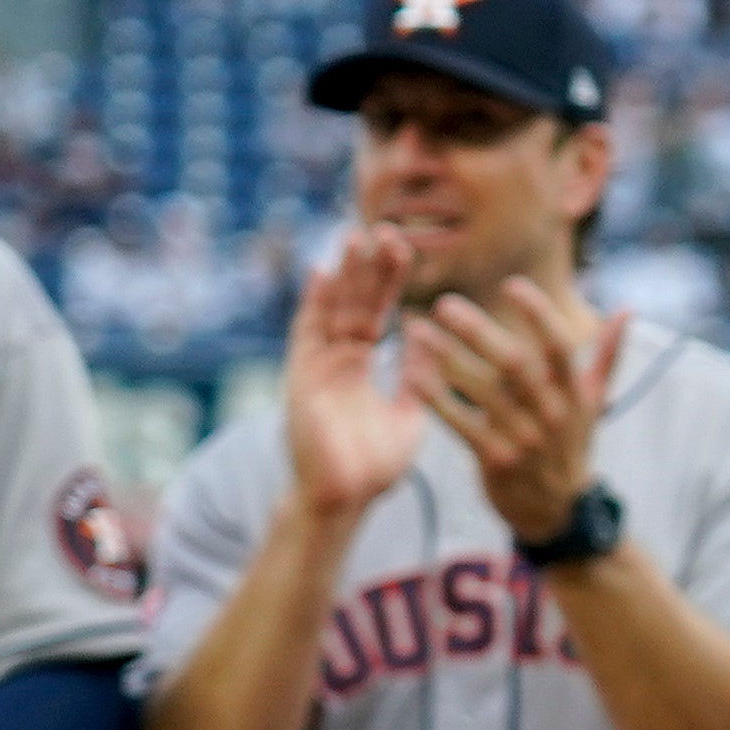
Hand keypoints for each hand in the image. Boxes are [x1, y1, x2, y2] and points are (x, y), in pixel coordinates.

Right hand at [279, 225, 432, 532]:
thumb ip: (417, 378)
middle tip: (388, 228)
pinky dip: (315, 303)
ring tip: (357, 235)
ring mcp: (316, 366)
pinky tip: (324, 271)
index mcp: (358, 368)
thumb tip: (429, 339)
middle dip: (370, 268)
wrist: (344, 500)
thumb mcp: (408, 416)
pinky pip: (307, 333)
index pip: (377, 314)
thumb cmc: (374, 467)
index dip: (390, 282)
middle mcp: (335, 360)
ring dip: (345, 274)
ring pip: (333, 310)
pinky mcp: (301, 378)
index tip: (406, 249)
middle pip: (355, 303)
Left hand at [405, 276, 618, 542]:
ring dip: (447, 358)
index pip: (559, 346)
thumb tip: (626, 310)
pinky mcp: (498, 461)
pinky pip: (463, 425)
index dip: (538, 315)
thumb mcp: (595, 402)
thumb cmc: (570, 444)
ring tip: (417, 331)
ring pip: (484, 392)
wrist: (557, 510)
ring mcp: (525, 439)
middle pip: (515, 364)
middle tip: (445, 305)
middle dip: (478, 331)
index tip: (511, 285)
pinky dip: (439, 400)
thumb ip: (608, 354)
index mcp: (574, 393)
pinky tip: (415, 376)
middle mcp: (552, 414)